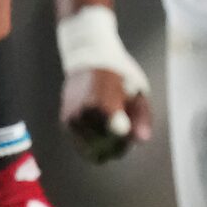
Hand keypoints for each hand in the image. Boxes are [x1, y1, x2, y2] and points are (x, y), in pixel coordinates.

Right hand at [55, 5, 152, 164]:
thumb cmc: (119, 74)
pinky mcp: (65, 122)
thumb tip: (141, 140)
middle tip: (123, 132)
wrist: (88, 57)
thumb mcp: (138, 92)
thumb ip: (141, 118)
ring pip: (91, 149)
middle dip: (116, 146)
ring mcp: (72, 119)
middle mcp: (84, 114)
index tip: (131, 133)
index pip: (118, 140)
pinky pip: (80, 144)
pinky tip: (98, 129)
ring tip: (110, 129)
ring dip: (103, 146)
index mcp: (105, 105)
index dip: (127, 141)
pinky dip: (91, 142)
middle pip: (105, 148)